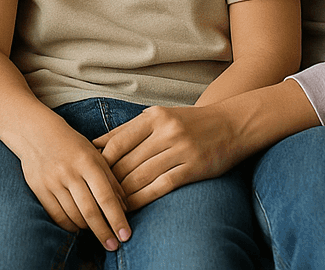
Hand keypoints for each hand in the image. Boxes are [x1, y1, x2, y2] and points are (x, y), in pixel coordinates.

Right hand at [15, 121, 130, 250]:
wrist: (35, 132)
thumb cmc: (71, 144)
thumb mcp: (95, 155)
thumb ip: (110, 179)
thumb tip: (124, 207)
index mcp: (87, 162)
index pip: (105, 197)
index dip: (116, 218)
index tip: (125, 235)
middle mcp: (69, 172)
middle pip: (90, 211)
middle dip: (103, 232)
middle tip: (113, 245)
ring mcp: (52, 182)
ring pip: (74, 216)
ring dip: (88, 228)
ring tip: (97, 231)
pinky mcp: (39, 189)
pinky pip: (57, 216)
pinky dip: (70, 226)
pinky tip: (78, 227)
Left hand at [94, 104, 233, 210]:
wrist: (232, 125)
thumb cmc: (190, 122)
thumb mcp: (159, 117)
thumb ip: (129, 130)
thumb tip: (96, 144)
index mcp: (154, 117)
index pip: (118, 142)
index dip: (102, 161)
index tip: (91, 174)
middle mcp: (166, 131)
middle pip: (128, 161)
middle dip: (110, 181)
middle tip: (96, 195)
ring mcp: (181, 149)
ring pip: (142, 175)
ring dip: (123, 193)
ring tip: (111, 205)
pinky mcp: (193, 168)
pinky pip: (161, 186)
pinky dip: (143, 198)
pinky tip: (132, 207)